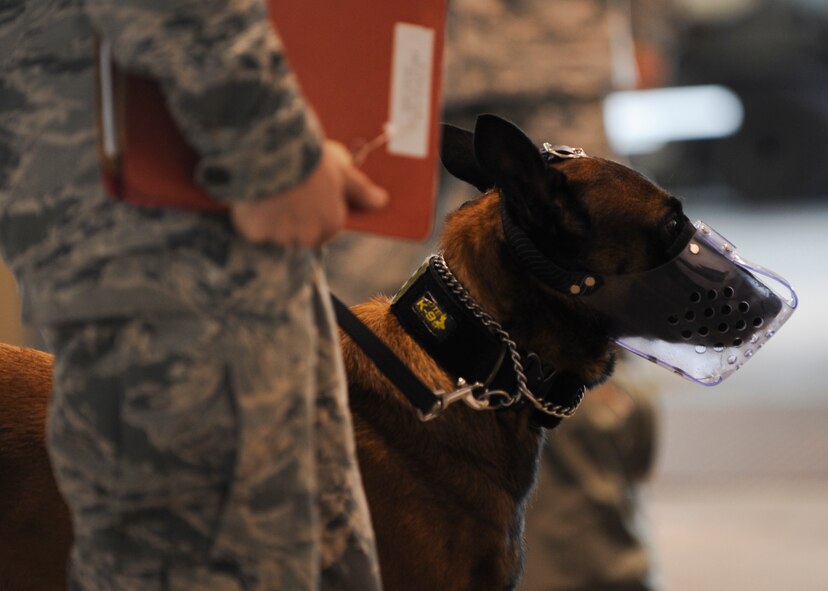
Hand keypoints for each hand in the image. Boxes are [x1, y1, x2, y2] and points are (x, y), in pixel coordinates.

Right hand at [231, 140, 387, 246]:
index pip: (324, 229)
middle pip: (298, 235)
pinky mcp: (255, 232)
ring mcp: (281, 236)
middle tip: (284, 191)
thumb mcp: (341, 171)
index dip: (312, 212)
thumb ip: (361, 191)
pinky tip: (252, 194)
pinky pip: (250, 228)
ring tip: (267, 188)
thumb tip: (381, 201)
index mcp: (333, 223)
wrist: (274, 146)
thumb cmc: (311, 156)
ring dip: (269, 218)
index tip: (303, 195)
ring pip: (273, 234)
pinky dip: (249, 216)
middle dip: (291, 219)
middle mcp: (309, 236)